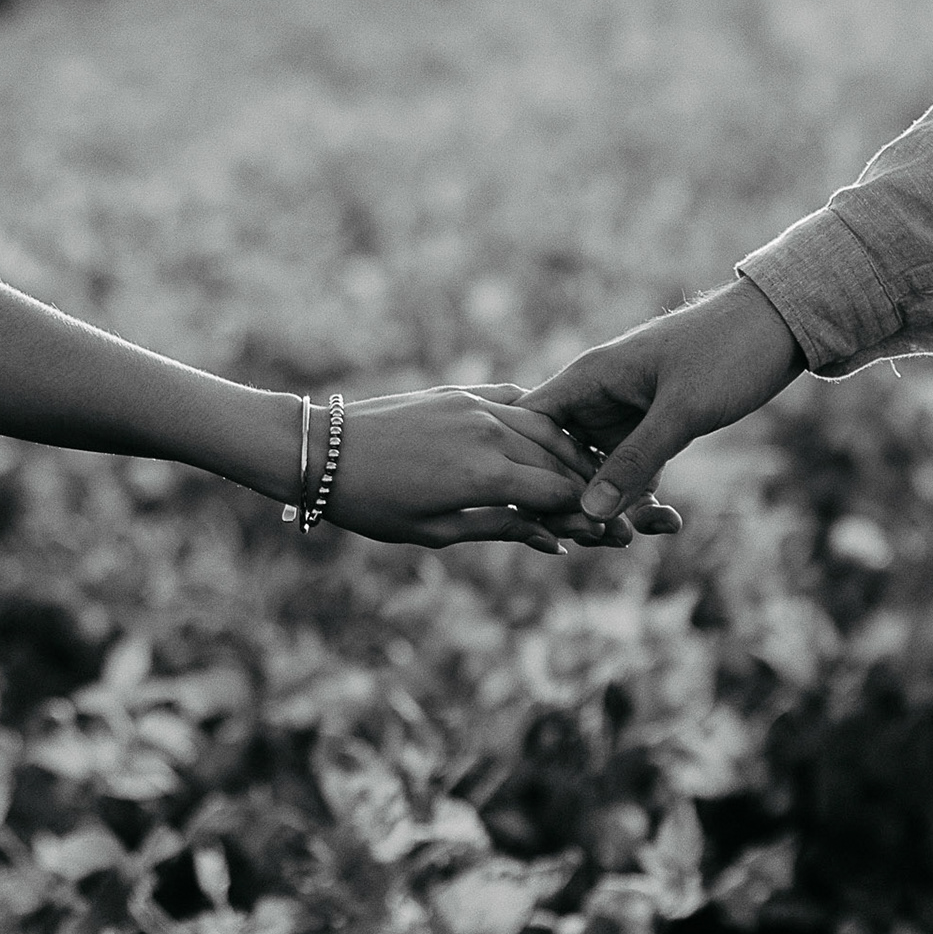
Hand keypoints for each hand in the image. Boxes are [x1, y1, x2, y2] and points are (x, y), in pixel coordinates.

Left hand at [323, 384, 604, 553]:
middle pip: (559, 459)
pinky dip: (540, 420)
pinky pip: (516, 401)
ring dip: (570, 451)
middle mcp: (488, 433)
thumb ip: (500, 529)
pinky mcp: (460, 392)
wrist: (324, 452)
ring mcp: (475, 406)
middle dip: (586, 483)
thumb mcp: (436, 531)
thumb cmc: (373, 504)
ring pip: (544, 427)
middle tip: (608, 502)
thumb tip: (552, 541)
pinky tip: (553, 435)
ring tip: (585, 474)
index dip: (585, 512)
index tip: (607, 529)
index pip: (558, 492)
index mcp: (484, 475)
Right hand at [519, 278, 806, 521]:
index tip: (549, 513)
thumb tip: (589, 510)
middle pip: (557, 460)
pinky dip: (643, 499)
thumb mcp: (681, 410)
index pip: (529, 427)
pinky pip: (633, 473)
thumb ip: (635, 460)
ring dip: (611, 508)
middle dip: (574, 503)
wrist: (780, 325)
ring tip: (636, 537)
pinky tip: (670, 522)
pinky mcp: (652, 430)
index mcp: (588, 378)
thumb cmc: (727, 352)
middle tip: (606, 538)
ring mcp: (623, 416)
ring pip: (596, 474)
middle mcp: (596, 397)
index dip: (529, 472)